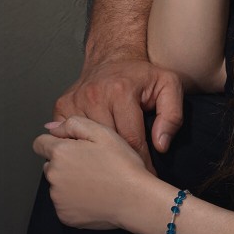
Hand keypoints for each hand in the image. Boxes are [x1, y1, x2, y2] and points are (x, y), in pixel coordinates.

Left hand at [32, 116, 162, 229]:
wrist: (136, 200)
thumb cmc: (123, 166)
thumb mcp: (103, 132)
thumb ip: (73, 124)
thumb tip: (52, 128)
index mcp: (60, 153)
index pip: (40, 143)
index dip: (56, 142)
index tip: (73, 148)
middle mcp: (53, 176)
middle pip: (50, 164)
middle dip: (65, 163)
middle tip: (91, 164)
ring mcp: (57, 198)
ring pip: (57, 184)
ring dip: (70, 182)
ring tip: (96, 181)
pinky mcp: (64, 215)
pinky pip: (64, 204)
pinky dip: (75, 200)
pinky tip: (94, 196)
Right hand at [53, 55, 186, 171]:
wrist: (113, 57)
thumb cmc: (142, 76)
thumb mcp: (169, 86)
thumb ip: (172, 115)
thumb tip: (160, 145)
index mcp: (120, 91)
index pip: (131, 139)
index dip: (141, 162)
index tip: (147, 175)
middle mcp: (93, 95)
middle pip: (105, 145)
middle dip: (120, 163)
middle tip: (130, 176)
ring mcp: (74, 101)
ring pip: (85, 144)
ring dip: (98, 158)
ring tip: (111, 167)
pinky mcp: (61, 106)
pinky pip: (67, 137)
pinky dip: (79, 148)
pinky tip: (91, 153)